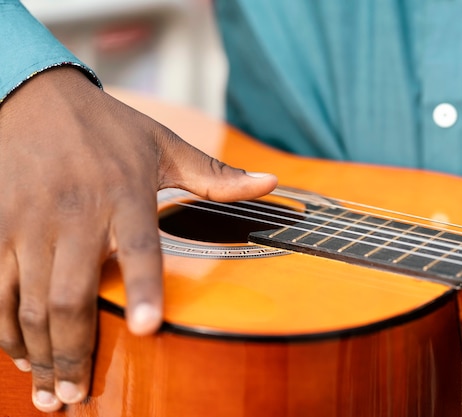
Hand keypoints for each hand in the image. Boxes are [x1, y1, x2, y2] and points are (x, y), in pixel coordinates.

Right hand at [0, 67, 276, 411]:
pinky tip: (17, 354)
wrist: (33, 96)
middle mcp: (76, 211)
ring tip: (51, 394)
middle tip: (79, 398)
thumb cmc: (108, 127)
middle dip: (74, 353)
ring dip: (38, 354)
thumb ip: (216, 174)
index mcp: (125, 193)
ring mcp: (29, 220)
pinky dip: (3, 327)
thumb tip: (273, 184)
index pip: (140, 248)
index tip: (148, 329)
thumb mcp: (165, 145)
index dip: (144, 290)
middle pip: (71, 295)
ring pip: (31, 301)